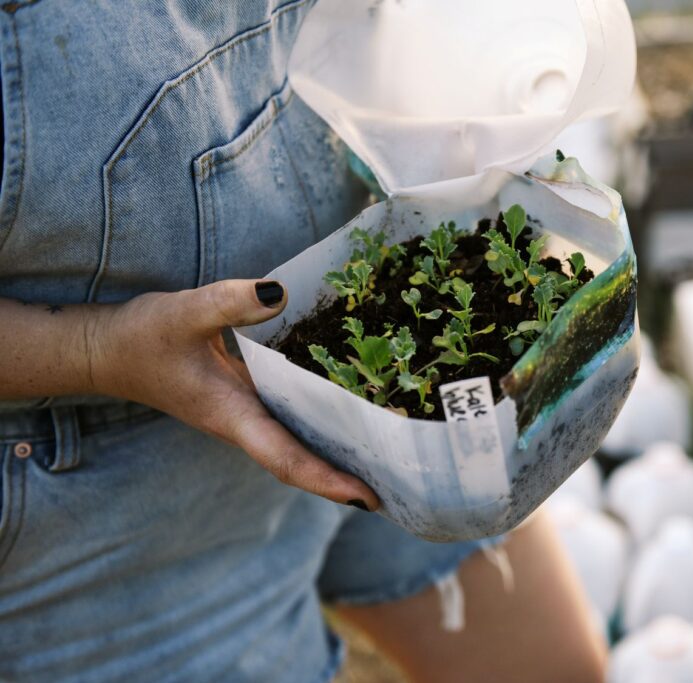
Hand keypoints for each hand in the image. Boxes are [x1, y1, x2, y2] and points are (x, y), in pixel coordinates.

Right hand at [89, 279, 378, 509]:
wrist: (108, 351)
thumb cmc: (142, 336)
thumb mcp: (183, 312)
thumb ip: (229, 301)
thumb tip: (281, 292)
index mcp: (232, 416)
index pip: (285, 459)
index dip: (326, 481)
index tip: (367, 499)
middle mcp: (246, 424)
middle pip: (303, 463)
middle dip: (348, 480)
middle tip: (404, 486)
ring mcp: (248, 415)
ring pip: (300, 444)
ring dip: (340, 455)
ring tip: (394, 458)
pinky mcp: (249, 399)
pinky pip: (293, 420)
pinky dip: (323, 423)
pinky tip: (355, 410)